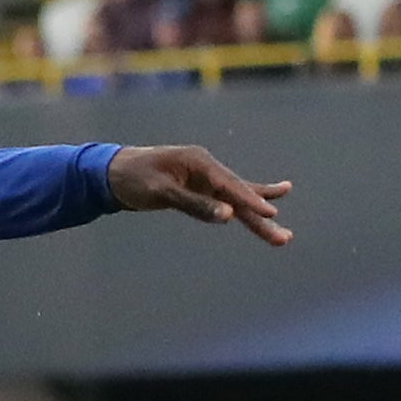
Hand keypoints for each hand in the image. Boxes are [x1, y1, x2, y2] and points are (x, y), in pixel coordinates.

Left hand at [108, 145, 292, 245]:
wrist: (115, 172)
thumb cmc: (135, 179)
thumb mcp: (161, 192)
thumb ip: (194, 204)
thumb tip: (227, 215)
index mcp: (199, 163)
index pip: (230, 185)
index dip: (250, 201)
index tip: (270, 214)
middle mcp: (207, 169)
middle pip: (240, 195)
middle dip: (261, 217)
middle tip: (285, 238)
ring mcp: (205, 179)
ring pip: (236, 201)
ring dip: (257, 217)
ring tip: (283, 234)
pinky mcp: (200, 189)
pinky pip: (225, 201)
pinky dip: (242, 207)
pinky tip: (262, 209)